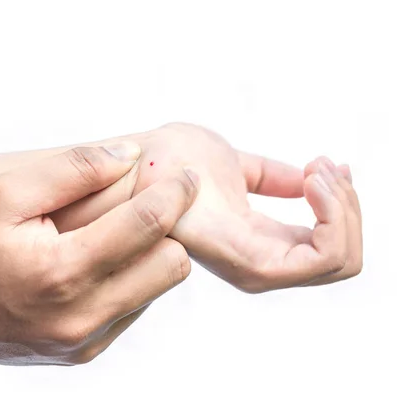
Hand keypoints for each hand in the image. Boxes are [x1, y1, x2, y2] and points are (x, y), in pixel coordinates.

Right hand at [0, 143, 198, 365]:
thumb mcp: (5, 193)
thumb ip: (72, 169)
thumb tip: (130, 154)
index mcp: (62, 272)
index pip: (148, 225)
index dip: (175, 193)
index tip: (187, 174)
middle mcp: (82, 316)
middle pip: (171, 264)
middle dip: (167, 228)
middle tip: (145, 200)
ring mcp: (87, 340)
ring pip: (158, 288)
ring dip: (149, 253)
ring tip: (115, 230)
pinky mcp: (86, 351)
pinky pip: (134, 308)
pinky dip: (129, 279)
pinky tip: (96, 261)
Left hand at [52, 123, 362, 292]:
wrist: (134, 158)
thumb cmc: (172, 159)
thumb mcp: (236, 164)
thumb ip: (274, 178)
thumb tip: (317, 174)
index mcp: (256, 241)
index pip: (325, 251)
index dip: (344, 210)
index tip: (330, 167)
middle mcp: (256, 262)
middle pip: (339, 261)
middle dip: (349, 209)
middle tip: (326, 168)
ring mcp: (250, 265)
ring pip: (336, 261)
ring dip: (344, 210)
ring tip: (318, 171)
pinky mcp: (243, 259)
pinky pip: (317, 257)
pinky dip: (333, 217)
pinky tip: (313, 179)